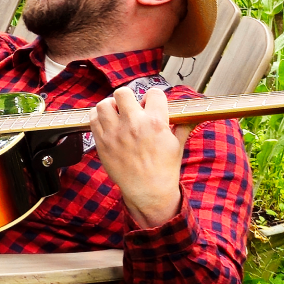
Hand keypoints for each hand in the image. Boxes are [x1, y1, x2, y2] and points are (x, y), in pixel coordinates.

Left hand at [91, 85, 194, 228]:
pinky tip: (107, 122)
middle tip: (130, 107)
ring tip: (116, 114)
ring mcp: (115, 133)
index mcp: (155, 122)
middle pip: (123, 93)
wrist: (148, 190)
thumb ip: (182, 125)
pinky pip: (93, 119)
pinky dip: (98, 117)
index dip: (154, 98)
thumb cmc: (164, 168)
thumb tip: (189, 114)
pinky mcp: (102, 142)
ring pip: (104, 104)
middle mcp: (134, 124)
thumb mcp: (178, 144)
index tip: (152, 105)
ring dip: (111, 106)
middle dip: (128, 97)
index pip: (153, 93)